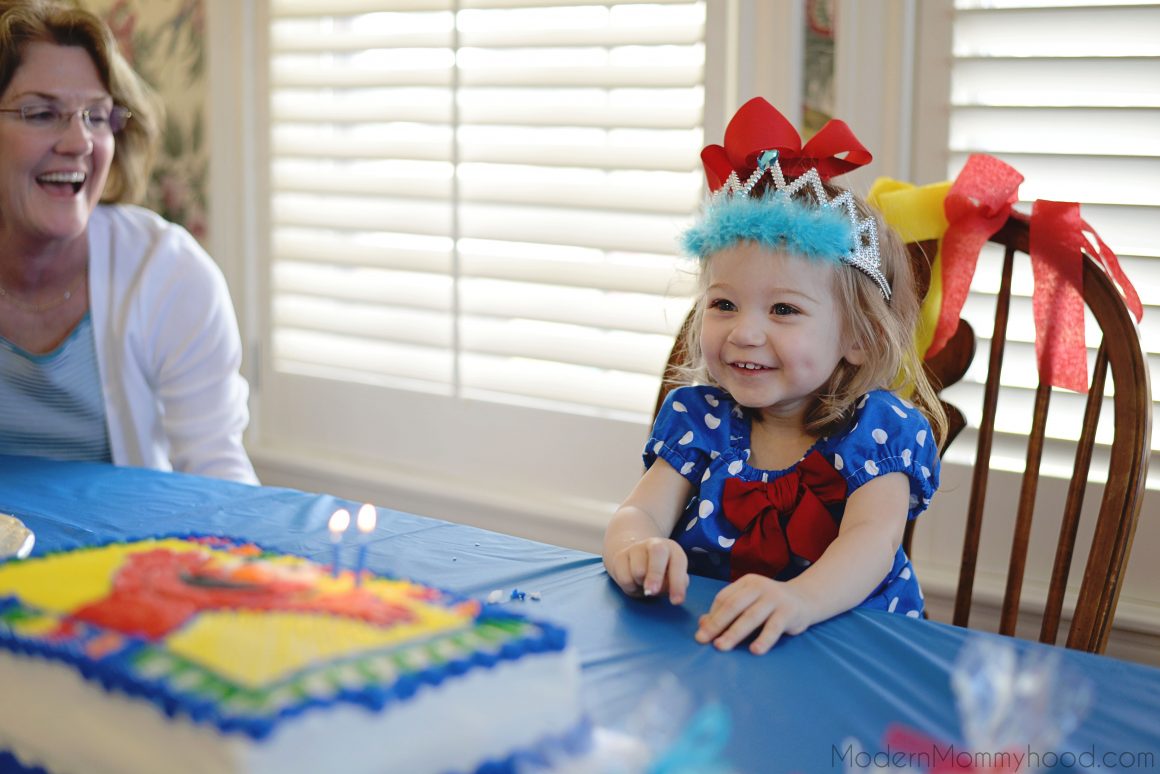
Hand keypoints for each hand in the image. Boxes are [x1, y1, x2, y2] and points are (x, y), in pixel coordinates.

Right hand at [605, 537, 688, 603]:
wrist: (635, 558)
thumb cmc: (660, 573)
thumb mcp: (671, 578)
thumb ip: (674, 584)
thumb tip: (668, 588)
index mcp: (673, 550)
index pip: (678, 563)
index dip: (678, 583)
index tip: (676, 601)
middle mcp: (655, 544)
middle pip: (657, 554)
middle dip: (655, 575)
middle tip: (652, 592)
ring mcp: (636, 548)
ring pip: (638, 571)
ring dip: (642, 584)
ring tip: (644, 584)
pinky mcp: (620, 556)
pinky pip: (624, 578)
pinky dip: (630, 587)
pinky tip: (634, 582)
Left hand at [695, 574, 813, 654]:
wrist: (805, 599)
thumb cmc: (770, 604)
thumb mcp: (749, 603)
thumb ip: (727, 612)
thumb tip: (702, 623)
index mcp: (746, 582)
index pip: (724, 598)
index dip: (711, 616)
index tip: (701, 633)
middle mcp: (759, 586)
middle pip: (733, 606)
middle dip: (716, 624)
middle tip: (703, 640)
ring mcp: (775, 598)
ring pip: (750, 617)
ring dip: (734, 633)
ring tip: (721, 647)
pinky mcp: (789, 612)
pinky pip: (773, 627)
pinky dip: (763, 639)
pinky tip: (754, 650)